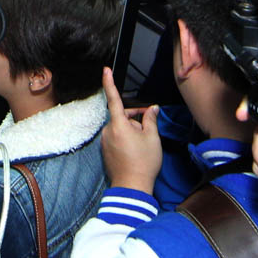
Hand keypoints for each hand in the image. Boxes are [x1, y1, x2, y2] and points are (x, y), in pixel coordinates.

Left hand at [101, 67, 161, 193]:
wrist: (132, 187)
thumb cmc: (143, 163)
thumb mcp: (152, 138)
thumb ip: (151, 120)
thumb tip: (152, 110)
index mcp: (118, 125)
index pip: (113, 98)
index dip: (109, 82)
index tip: (106, 70)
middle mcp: (108, 131)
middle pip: (121, 115)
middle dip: (134, 117)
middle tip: (149, 125)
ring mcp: (105, 142)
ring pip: (119, 127)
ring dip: (131, 128)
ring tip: (144, 142)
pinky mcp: (106, 150)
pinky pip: (116, 137)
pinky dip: (126, 137)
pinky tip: (136, 149)